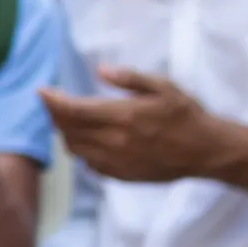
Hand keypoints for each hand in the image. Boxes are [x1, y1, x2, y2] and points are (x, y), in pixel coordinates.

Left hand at [39, 67, 225, 183]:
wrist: (205, 151)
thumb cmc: (185, 114)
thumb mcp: (163, 86)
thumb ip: (130, 78)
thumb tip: (100, 70)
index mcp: (123, 116)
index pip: (73, 111)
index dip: (52, 101)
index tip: (42, 91)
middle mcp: (115, 142)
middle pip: (68, 130)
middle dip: (55, 115)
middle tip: (54, 102)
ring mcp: (117, 162)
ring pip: (75, 149)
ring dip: (66, 133)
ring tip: (69, 120)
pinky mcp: (122, 176)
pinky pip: (90, 165)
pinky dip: (82, 151)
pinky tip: (90, 140)